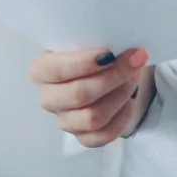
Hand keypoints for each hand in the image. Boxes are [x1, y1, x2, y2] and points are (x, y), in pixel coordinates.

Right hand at [30, 47, 151, 147]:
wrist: (108, 74)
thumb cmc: (96, 55)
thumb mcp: (91, 40)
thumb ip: (96, 39)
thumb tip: (119, 44)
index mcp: (42, 70)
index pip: (56, 70)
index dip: (83, 63)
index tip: (110, 52)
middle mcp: (49, 98)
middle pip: (78, 95)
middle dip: (112, 77)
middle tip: (135, 60)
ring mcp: (65, 120)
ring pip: (93, 117)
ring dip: (120, 95)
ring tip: (134, 78)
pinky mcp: (82, 137)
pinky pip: (103, 135)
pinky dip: (122, 117)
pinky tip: (129, 101)